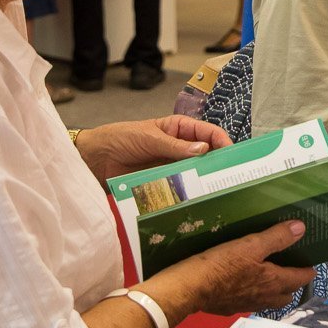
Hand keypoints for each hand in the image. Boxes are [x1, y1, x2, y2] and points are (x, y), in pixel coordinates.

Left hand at [76, 115, 231, 181]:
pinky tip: (194, 198)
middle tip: (228, 175)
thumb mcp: (149, 137)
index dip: (222, 141)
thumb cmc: (121, 138)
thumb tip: (203, 150)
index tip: (231, 152)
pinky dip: (188, 191)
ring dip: (202, 179)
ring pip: (195, 172)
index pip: (208, 132)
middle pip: (206, 155)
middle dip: (217, 163)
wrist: (96, 159)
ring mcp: (172, 166)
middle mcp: (180, 148)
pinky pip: (180, 186)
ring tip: (213, 189)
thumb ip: (175, 146)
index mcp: (179, 129)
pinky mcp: (164, 182)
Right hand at [152, 220, 316, 317]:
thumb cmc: (221, 266)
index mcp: (273, 282)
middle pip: (286, 295)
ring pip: (267, 301)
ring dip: (272, 291)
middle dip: (291, 284)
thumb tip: (300, 228)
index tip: (311, 266)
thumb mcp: (250, 245)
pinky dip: (252, 294)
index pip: (299, 279)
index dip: (307, 271)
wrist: (189, 289)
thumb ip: (276, 238)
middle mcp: (263, 298)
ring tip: (268, 277)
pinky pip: (248, 302)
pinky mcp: (228, 308)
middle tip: (289, 270)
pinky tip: (242, 283)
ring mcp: (245, 305)